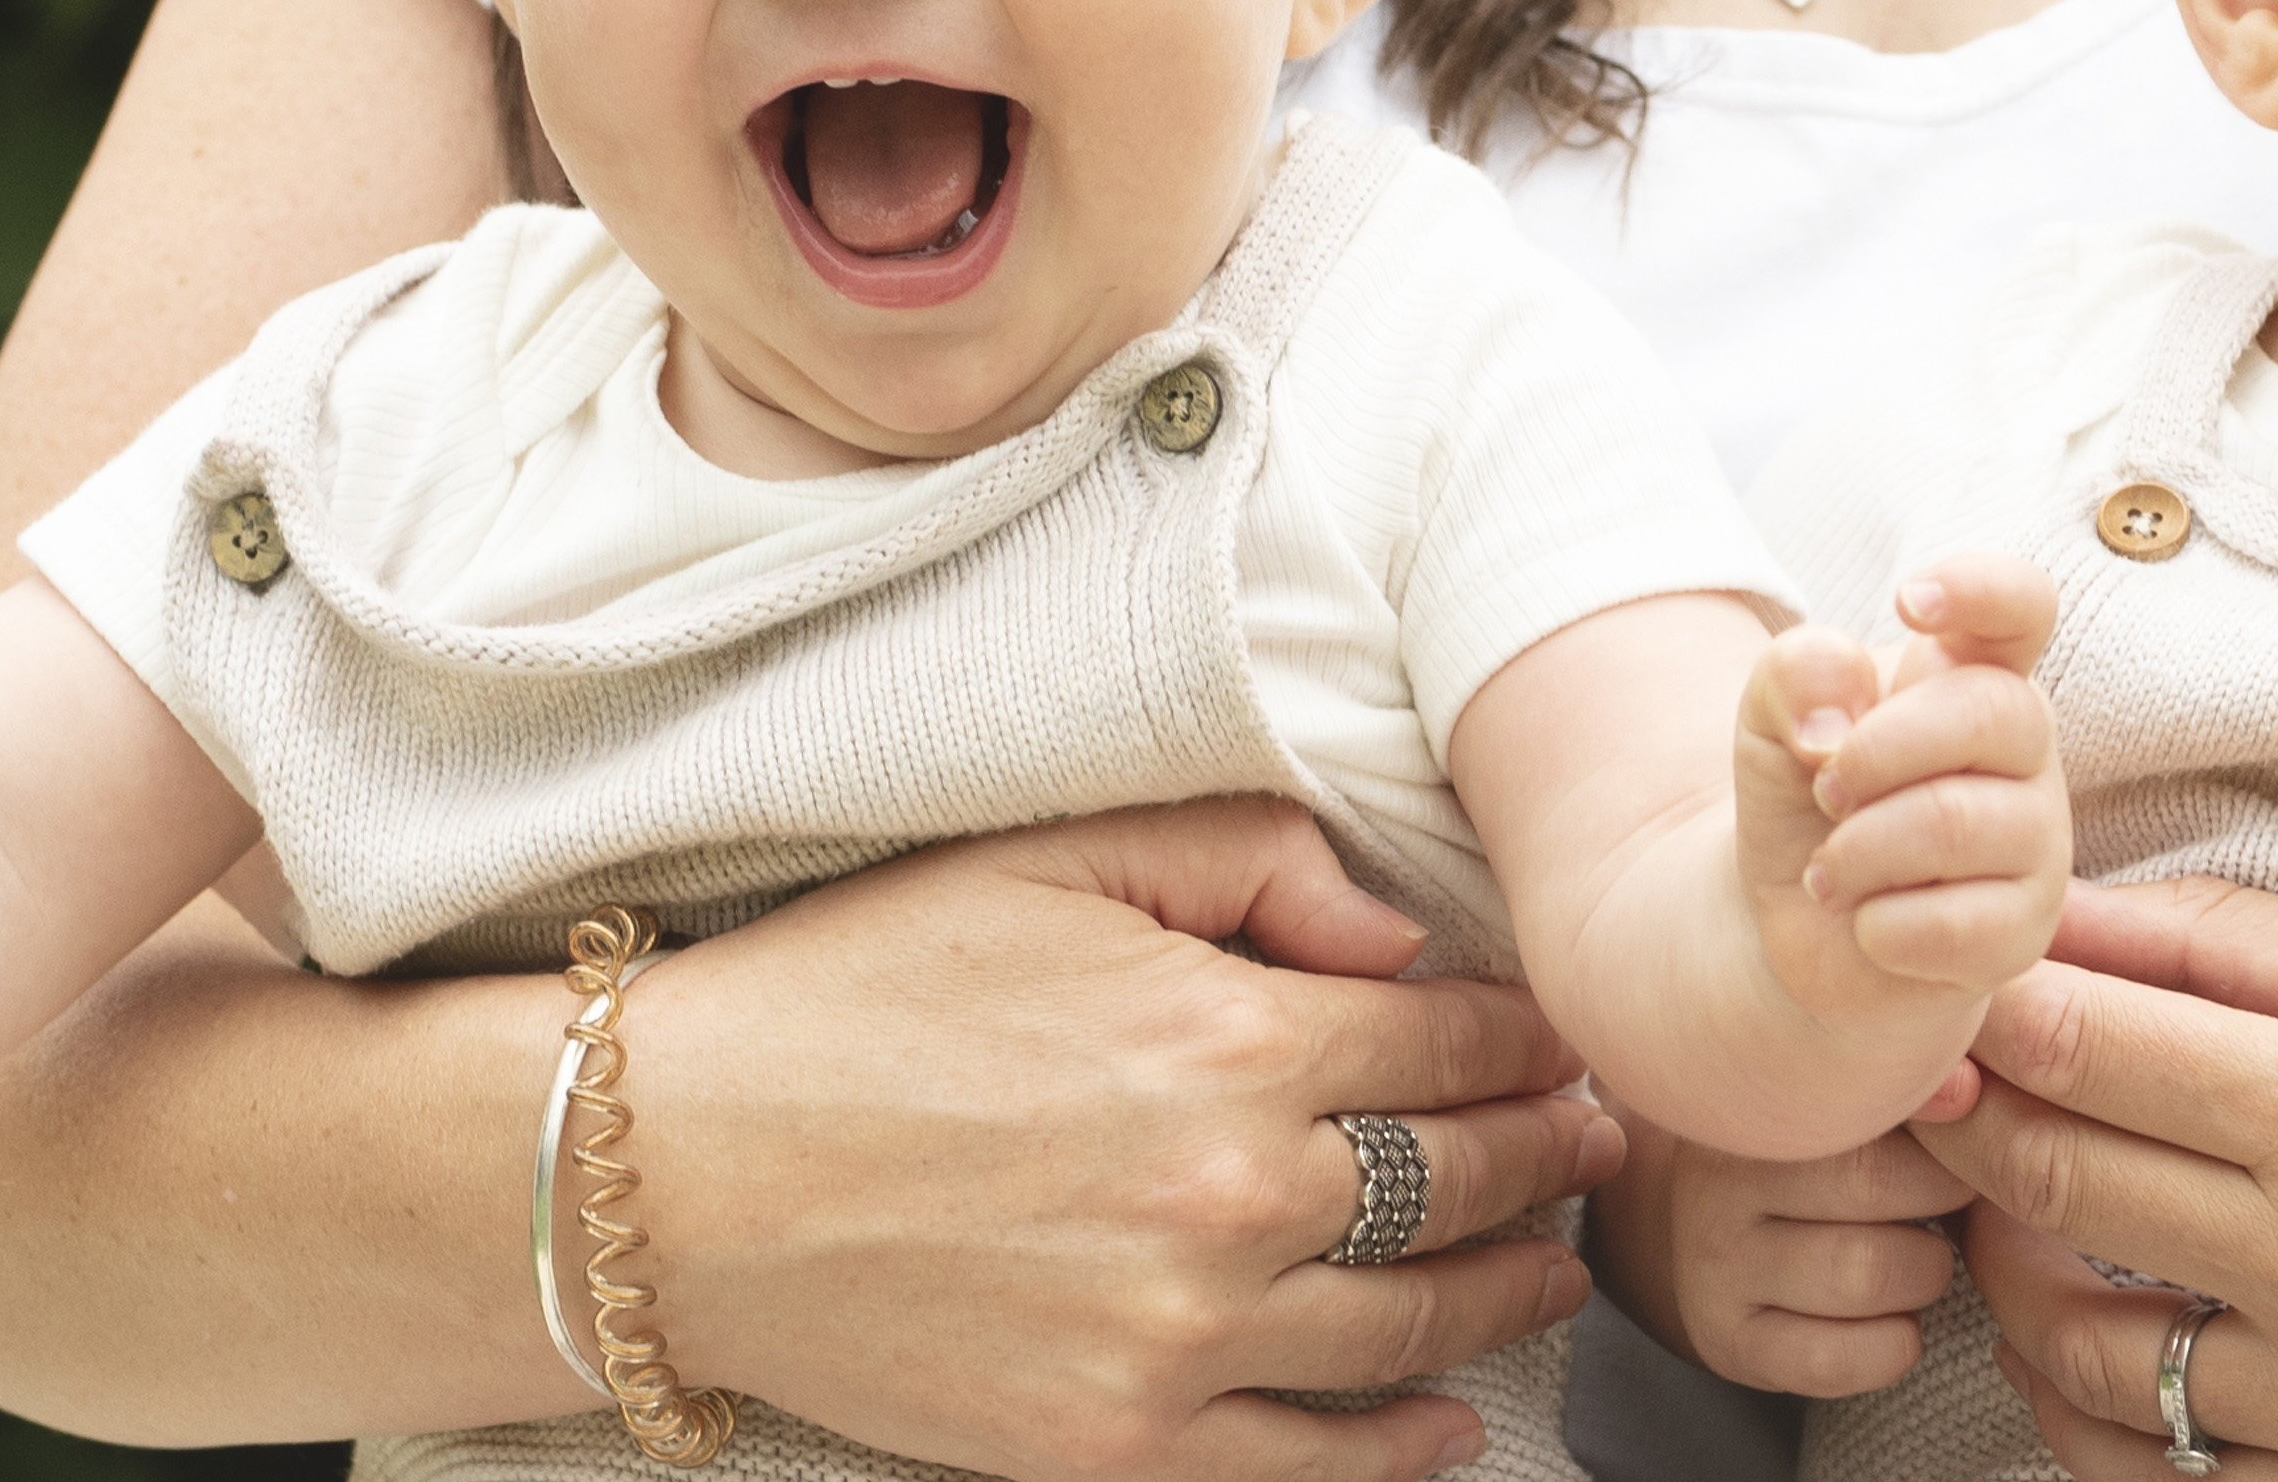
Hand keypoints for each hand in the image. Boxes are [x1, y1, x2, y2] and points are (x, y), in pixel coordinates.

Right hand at [607, 797, 1624, 1481]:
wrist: (683, 1168)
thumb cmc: (858, 988)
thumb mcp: (1051, 856)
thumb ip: (1246, 859)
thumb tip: (1397, 933)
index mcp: (1227, 1038)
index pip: (1447, 1040)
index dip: (1525, 1038)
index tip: (1561, 1038)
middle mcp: (1234, 1199)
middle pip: (1458, 1183)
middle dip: (1545, 1156)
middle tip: (1594, 1139)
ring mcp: (1182, 1342)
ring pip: (1414, 1327)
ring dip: (1509, 1292)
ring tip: (1553, 1263)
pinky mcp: (1116, 1446)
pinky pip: (1310, 1463)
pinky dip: (1401, 1450)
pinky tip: (1450, 1425)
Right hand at [1586, 1123, 1975, 1396]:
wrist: (1716, 1235)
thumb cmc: (1817, 1159)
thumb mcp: (1846, 1108)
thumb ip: (1907, 1088)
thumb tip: (1968, 1086)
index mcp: (1757, 1100)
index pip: (1874, 1099)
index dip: (1945, 1132)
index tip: (1965, 1141)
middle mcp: (1719, 1180)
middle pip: (1874, 1184)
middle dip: (1942, 1204)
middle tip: (1950, 1205)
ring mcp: (1715, 1266)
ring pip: (1865, 1276)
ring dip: (1923, 1277)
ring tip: (1919, 1260)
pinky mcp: (1730, 1341)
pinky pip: (1838, 1358)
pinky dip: (1894, 1346)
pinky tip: (1894, 1320)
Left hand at [1736, 557, 2070, 1012]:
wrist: (1799, 918)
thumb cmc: (1805, 794)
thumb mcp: (1771, 714)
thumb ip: (1796, 675)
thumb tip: (1838, 719)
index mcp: (1972, 672)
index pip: (2022, 604)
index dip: (1982, 588)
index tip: (1908, 601)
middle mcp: (2024, 749)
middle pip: (1990, 711)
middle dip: (1875, 752)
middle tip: (1824, 790)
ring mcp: (2038, 842)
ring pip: (1957, 824)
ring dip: (1856, 851)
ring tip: (1827, 870)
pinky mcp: (2024, 930)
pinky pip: (1955, 924)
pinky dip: (1876, 926)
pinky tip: (1866, 923)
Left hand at [1921, 875, 2277, 1481]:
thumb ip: (2238, 945)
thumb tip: (2069, 909)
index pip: (2074, 1047)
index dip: (1984, 1013)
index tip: (1956, 995)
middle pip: (2051, 1187)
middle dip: (1974, 1130)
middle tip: (1956, 1093)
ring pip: (2083, 1355)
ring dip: (2014, 1282)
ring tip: (2020, 1222)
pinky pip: (2171, 1480)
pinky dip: (2101, 1420)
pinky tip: (2102, 1350)